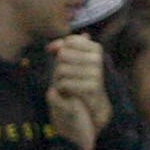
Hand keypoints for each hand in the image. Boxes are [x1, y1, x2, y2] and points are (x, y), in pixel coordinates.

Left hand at [45, 35, 110, 149]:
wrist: (90, 107)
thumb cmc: (78, 81)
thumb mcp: (70, 62)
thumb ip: (62, 49)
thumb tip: (51, 46)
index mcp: (95, 49)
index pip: (69, 41)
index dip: (59, 49)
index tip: (57, 58)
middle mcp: (97, 59)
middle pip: (63, 55)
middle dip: (57, 66)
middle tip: (62, 77)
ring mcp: (96, 72)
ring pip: (61, 69)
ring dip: (57, 79)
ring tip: (64, 85)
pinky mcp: (92, 87)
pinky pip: (64, 83)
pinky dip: (60, 88)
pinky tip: (65, 92)